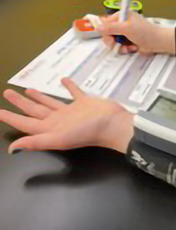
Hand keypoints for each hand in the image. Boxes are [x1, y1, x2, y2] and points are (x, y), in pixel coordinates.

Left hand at [0, 78, 133, 153]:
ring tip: (28, 90)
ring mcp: (72, 112)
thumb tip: (13, 149)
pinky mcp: (84, 103)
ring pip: (51, 103)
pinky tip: (63, 80)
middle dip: (20, 104)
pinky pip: (73, 93)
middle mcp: (59, 121)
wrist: (112, 123)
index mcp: (51, 129)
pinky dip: (68, 87)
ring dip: (39, 97)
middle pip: (35, 111)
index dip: (11, 118)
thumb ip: (36, 142)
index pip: (26, 123)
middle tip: (8, 93)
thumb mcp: (59, 138)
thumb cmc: (87, 131)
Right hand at [99, 11, 172, 54]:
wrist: (157, 42)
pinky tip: (132, 48)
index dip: (105, 30)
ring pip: (113, 42)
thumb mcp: (126, 28)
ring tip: (128, 46)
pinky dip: (125, 49)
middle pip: (108, 33)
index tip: (107, 35)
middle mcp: (122, 23)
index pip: (106, 22)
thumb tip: (97, 27)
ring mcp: (125, 34)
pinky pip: (120, 47)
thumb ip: (111, 28)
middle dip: (111, 40)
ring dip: (120, 46)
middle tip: (115, 43)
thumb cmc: (143, 32)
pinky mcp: (129, 42)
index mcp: (122, 16)